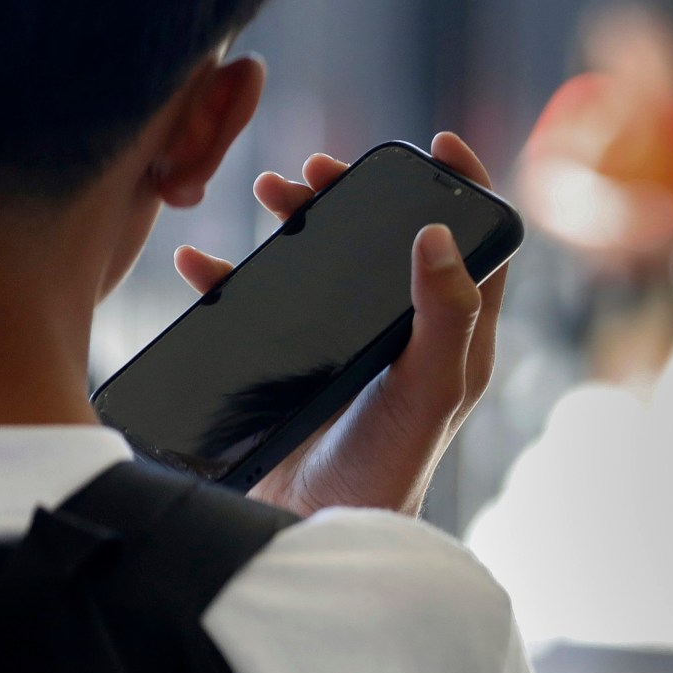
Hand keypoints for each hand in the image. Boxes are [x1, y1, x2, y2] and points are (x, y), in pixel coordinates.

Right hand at [174, 132, 509, 515]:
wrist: (315, 528)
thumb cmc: (387, 466)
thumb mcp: (428, 389)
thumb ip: (445, 314)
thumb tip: (437, 232)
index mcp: (448, 333)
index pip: (471, 245)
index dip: (460, 189)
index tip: (433, 144)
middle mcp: (398, 332)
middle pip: (382, 240)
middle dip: (354, 196)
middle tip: (318, 171)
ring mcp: (342, 346)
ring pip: (321, 262)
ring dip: (296, 220)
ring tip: (268, 191)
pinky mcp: (290, 364)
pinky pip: (257, 307)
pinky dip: (229, 278)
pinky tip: (201, 264)